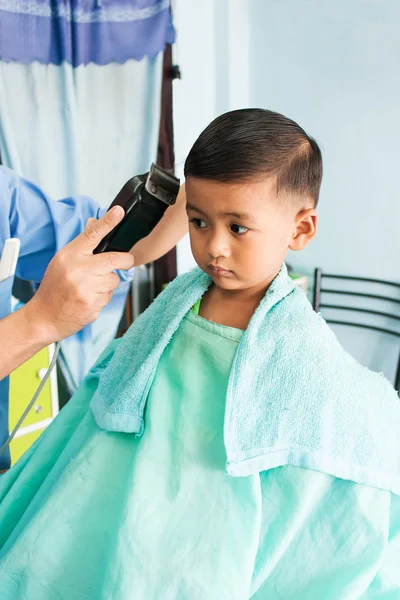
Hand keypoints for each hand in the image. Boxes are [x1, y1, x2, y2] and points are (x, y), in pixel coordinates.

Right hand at [27, 206, 133, 342]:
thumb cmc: (54, 287)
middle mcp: (78, 270)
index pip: (92, 234)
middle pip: (114, 259)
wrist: (44, 317)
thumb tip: (94, 222)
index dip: (108, 221)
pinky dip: (104, 297)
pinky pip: (109, 296)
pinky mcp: (93, 304)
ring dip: (109, 283)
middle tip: (126, 261)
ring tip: (92, 287)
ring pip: (114, 279)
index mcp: (69, 255)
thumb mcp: (62, 261)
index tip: (119, 211)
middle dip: (125, 260)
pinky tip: (89, 299)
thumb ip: (81, 245)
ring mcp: (86, 288)